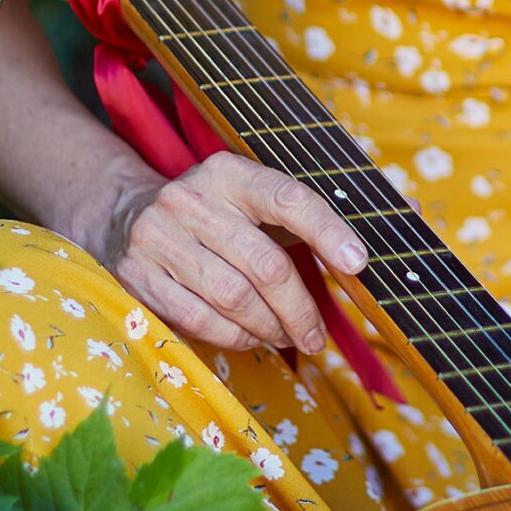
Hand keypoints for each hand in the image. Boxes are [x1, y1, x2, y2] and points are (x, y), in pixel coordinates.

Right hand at [95, 152, 367, 355]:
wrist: (121, 213)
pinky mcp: (136, 274)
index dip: (329, 230)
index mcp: (229, 172)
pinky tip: (250, 338)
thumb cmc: (213, 215)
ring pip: (234, 299)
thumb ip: (304, 217)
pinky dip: (235, 338)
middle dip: (301, 309)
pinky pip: (200, 320)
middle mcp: (191, 199)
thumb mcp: (250, 199)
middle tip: (316, 337)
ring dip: (270, 329)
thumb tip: (389, 233)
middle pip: (265, 265)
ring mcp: (158, 237)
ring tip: (286, 338)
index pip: (288, 197)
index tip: (359, 263)